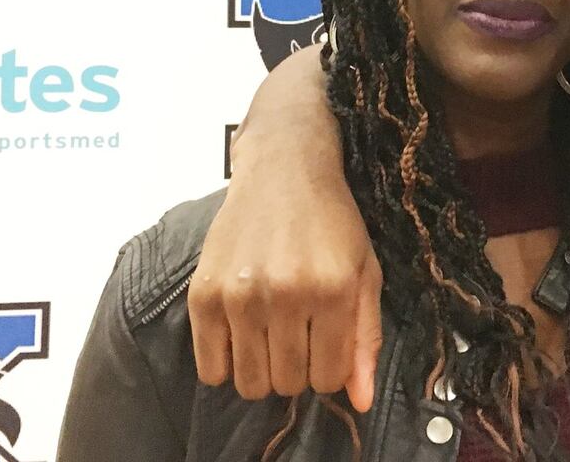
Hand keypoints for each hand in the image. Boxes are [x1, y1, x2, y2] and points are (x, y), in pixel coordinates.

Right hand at [188, 45, 383, 408]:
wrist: (284, 167)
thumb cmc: (331, 220)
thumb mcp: (365, 271)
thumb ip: (365, 338)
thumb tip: (360, 402)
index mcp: (334, 289)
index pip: (327, 378)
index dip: (328, 369)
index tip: (324, 343)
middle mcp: (286, 293)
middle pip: (288, 383)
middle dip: (297, 368)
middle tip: (297, 332)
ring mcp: (240, 294)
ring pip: (250, 383)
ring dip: (263, 369)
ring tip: (271, 333)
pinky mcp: (203, 292)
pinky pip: (210, 369)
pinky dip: (226, 363)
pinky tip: (241, 332)